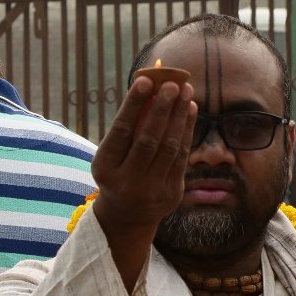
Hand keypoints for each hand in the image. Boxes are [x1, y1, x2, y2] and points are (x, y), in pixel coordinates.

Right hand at [88, 77, 195, 289]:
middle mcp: (127, 181)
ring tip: (186, 91)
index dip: (134, 105)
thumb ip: (129, 126)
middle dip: (162, 109)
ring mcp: (151, 190)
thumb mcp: (112, 154)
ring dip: (179, 116)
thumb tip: (151, 89)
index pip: (122, 131)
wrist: (128, 216)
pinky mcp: (171, 193)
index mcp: (105, 168)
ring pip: (169, 147)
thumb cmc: (118, 171)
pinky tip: (190, 110)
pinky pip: (181, 157)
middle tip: (172, 84)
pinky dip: (187, 131)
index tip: (146, 80)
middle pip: (148, 139)